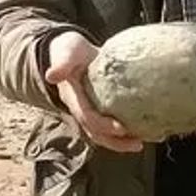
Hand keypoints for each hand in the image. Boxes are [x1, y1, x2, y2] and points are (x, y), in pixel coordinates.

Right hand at [45, 32, 143, 152]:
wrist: (69, 53)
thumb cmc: (71, 51)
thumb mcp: (67, 52)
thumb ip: (62, 62)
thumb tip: (51, 75)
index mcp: (73, 97)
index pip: (87, 116)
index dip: (103, 125)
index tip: (121, 128)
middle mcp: (80, 110)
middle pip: (96, 133)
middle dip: (116, 142)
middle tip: (138, 145)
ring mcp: (88, 113)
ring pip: (102, 135)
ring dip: (121, 143)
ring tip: (141, 145)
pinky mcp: (98, 112)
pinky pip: (110, 127)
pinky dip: (125, 134)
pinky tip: (144, 133)